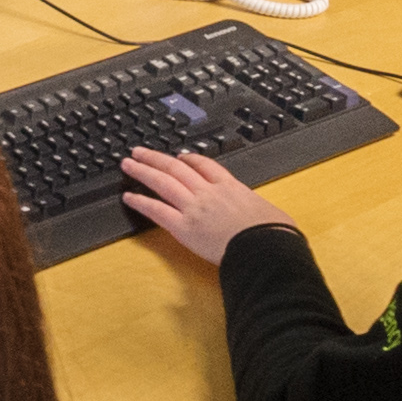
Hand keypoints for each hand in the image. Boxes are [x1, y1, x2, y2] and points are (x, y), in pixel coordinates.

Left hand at [120, 146, 294, 266]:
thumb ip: (259, 210)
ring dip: (143, 171)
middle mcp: (209, 192)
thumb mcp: (271, 212)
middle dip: (156, 158)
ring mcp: (194, 208)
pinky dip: (141, 202)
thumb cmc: (273, 234)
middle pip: (177, 168)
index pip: (205, 166)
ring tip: (128, 164)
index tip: (180, 157)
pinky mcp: (184, 227)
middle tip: (140, 152)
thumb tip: (266, 219)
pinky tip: (128, 197)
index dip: (189, 159)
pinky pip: (157, 210)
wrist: (266, 248)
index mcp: (231, 187)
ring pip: (162, 182)